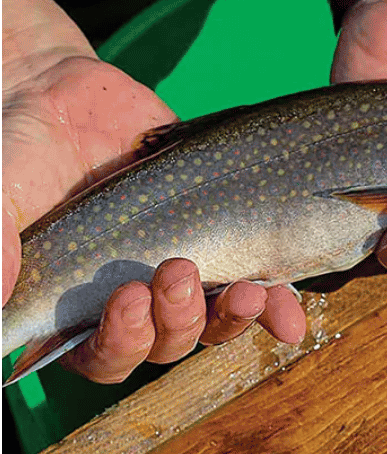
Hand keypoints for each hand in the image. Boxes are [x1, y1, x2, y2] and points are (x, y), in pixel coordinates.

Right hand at [3, 0, 305, 380]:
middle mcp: (126, 300)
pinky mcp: (220, 230)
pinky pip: (255, 275)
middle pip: (163, 344)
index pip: (99, 357)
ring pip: (211, 319)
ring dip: (230, 313)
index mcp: (69, 311)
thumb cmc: (10, 156)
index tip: (128, 299)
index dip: (119, 342)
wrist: (51, 97)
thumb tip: (2, 299)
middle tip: (177, 273)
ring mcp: (176, 265)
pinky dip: (276, 300)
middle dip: (177, 320)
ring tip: (245, 289)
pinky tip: (291, 309)